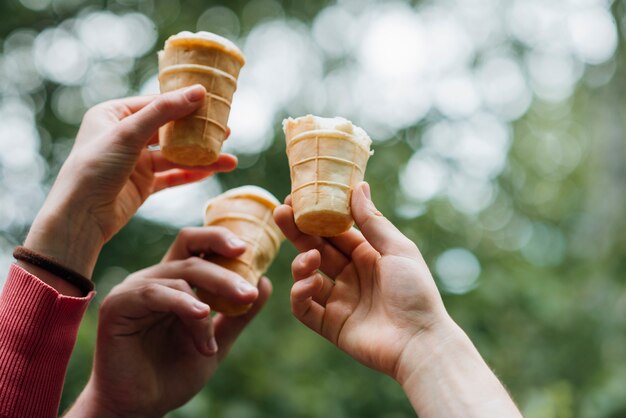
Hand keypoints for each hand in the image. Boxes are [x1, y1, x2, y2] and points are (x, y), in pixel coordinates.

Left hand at [25, 85, 236, 276]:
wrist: (81, 216)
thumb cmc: (95, 167)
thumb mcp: (129, 132)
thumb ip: (165, 111)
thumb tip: (199, 91)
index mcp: (113, 115)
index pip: (156, 103)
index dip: (185, 103)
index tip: (213, 104)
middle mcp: (124, 136)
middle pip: (170, 129)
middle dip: (198, 132)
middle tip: (226, 132)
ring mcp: (135, 161)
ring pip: (175, 155)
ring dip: (201, 158)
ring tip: (230, 160)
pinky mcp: (143, 184)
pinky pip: (172, 176)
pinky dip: (191, 174)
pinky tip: (212, 172)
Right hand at [66, 227, 270, 417]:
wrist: (140, 407)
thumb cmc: (173, 374)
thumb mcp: (216, 341)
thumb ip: (238, 315)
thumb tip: (264, 283)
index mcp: (174, 282)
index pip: (196, 244)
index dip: (219, 238)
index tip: (246, 250)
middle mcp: (153, 279)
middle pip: (192, 256)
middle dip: (225, 273)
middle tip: (248, 293)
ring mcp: (133, 290)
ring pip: (180, 276)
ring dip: (209, 300)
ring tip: (217, 337)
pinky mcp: (117, 306)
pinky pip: (153, 293)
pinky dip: (182, 304)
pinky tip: (201, 317)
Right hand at [273, 182, 449, 379]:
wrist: (420, 342)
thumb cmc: (415, 292)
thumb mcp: (398, 250)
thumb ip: (373, 221)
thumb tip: (358, 185)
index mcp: (368, 255)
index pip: (334, 231)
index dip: (316, 215)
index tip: (298, 198)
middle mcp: (351, 275)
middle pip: (316, 248)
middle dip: (297, 231)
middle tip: (281, 213)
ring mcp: (339, 301)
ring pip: (307, 276)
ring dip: (302, 263)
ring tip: (310, 258)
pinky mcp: (330, 325)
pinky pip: (304, 307)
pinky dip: (300, 294)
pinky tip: (310, 283)